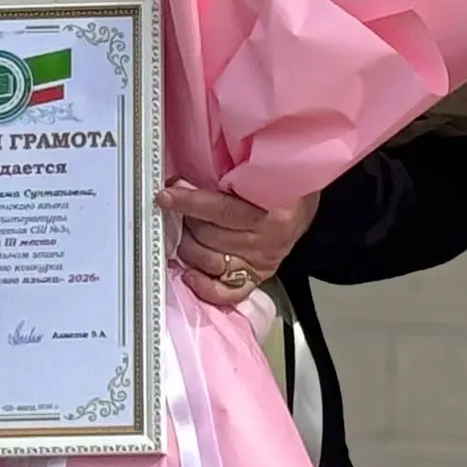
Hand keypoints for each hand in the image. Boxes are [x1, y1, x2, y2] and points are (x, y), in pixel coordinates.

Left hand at [158, 182, 319, 307]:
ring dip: (188, 246)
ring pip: (210, 261)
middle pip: (211, 236)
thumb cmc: (278, 187)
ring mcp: (261, 263)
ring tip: (182, 231)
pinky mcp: (256, 279)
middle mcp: (267, 242)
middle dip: (185, 220)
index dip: (189, 202)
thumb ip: (230, 178)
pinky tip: (189, 273)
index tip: (166, 195)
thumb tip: (185, 181)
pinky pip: (226, 292)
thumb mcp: (262, 174)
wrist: (301, 207)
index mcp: (271, 213)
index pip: (221, 210)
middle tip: (175, 206)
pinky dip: (203, 286)